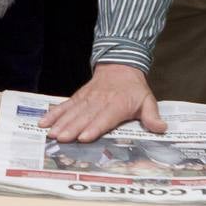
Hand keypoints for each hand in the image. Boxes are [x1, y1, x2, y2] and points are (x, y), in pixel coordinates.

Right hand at [39, 64, 165, 141]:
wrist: (120, 66)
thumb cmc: (134, 89)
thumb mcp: (147, 101)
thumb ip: (152, 116)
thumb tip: (161, 128)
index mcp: (117, 104)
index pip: (104, 117)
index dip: (94, 127)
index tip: (84, 137)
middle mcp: (99, 101)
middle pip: (84, 116)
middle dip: (72, 128)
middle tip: (61, 138)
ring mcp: (86, 98)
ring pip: (72, 111)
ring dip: (61, 122)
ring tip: (51, 133)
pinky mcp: (78, 97)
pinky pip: (65, 106)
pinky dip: (54, 113)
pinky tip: (44, 122)